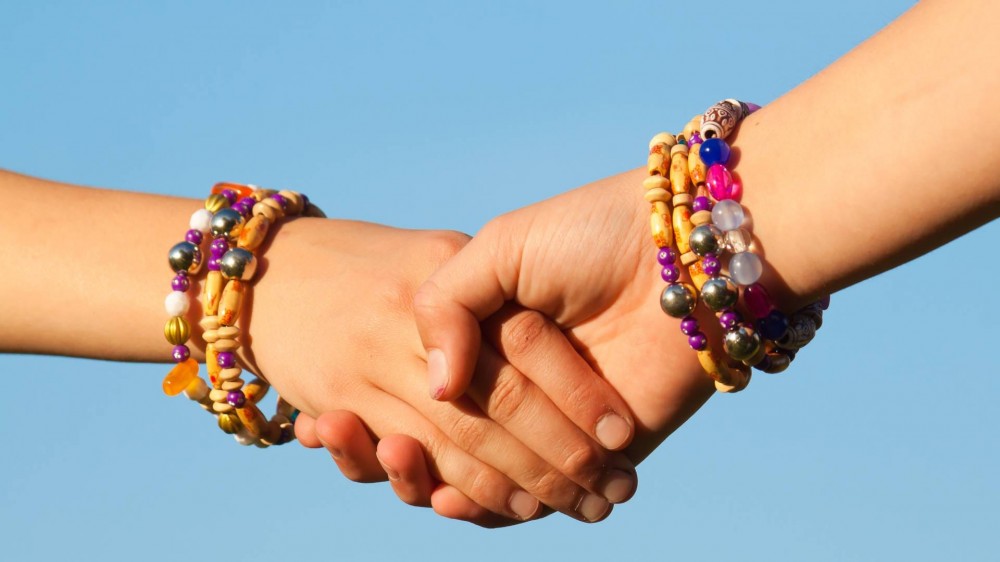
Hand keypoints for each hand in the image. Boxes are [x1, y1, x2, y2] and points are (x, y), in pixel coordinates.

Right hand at [312, 168, 721, 517]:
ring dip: (426, 480)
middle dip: (390, 447)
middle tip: (339, 434)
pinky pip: (533, 497)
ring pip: (479, 475)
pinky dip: (487, 507)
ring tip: (387, 460)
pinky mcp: (599, 454)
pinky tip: (444, 499)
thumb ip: (448, 306)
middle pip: (443, 438)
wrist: (679, 249)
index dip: (374, 406)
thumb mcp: (499, 249)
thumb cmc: (587, 236)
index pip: (421, 391)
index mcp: (491, 336)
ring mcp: (556, 422)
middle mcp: (518, 383)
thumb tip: (434, 385)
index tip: (326, 418)